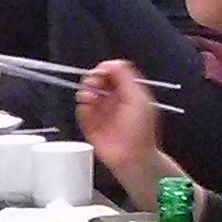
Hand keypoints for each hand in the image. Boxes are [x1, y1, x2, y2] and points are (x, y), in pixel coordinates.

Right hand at [73, 60, 161, 199]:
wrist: (133, 157)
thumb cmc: (140, 131)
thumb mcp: (138, 99)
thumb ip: (126, 78)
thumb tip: (111, 63)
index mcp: (126, 92)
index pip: (111, 73)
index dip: (105, 69)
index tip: (102, 72)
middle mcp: (112, 100)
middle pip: (96, 80)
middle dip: (93, 79)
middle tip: (94, 83)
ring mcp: (101, 113)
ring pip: (87, 94)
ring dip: (85, 92)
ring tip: (89, 97)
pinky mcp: (90, 125)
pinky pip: (81, 112)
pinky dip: (82, 108)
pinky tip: (87, 108)